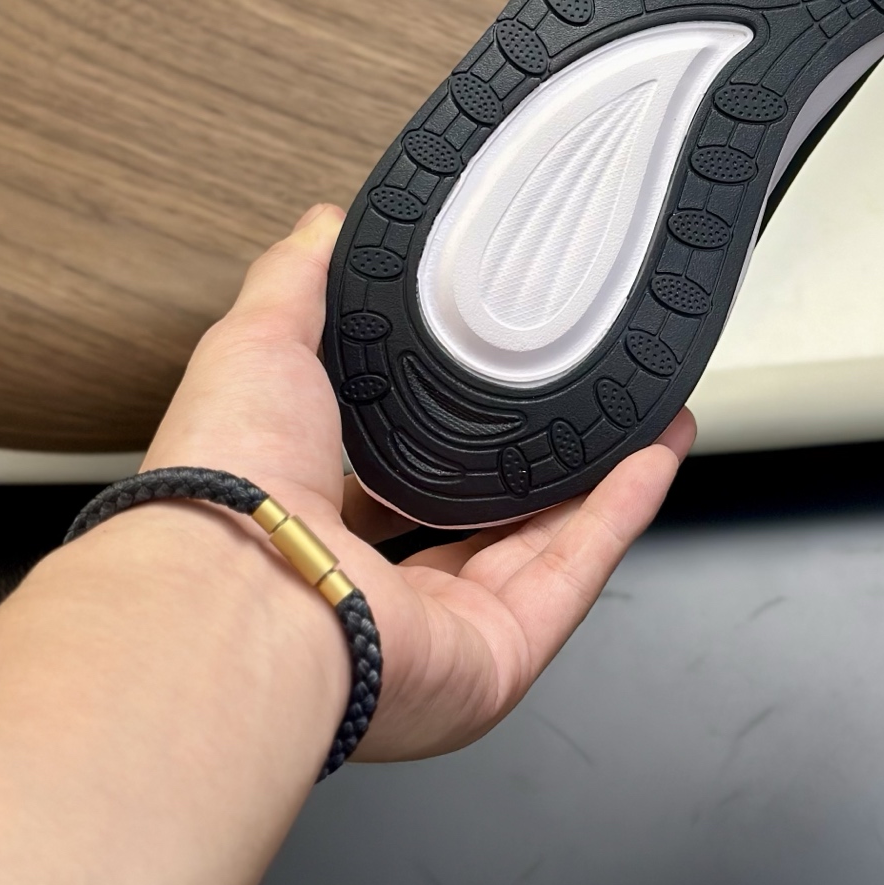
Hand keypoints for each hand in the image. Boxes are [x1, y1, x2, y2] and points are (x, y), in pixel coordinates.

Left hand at [144, 205, 694, 760]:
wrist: (240, 588)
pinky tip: (654, 456)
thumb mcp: (257, 345)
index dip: (453, 425)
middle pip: (484, 521)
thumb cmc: (229, 484)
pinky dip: (620, 516)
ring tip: (647, 418)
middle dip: (542, 460)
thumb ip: (296, 284)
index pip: (397, 475)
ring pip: (542, 550)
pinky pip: (572, 579)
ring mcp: (439, 629)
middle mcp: (377, 589)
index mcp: (317, 525)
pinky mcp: (493, 658)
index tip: (500, 377)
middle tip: (589, 403)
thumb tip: (324, 226)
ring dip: (602, 482)